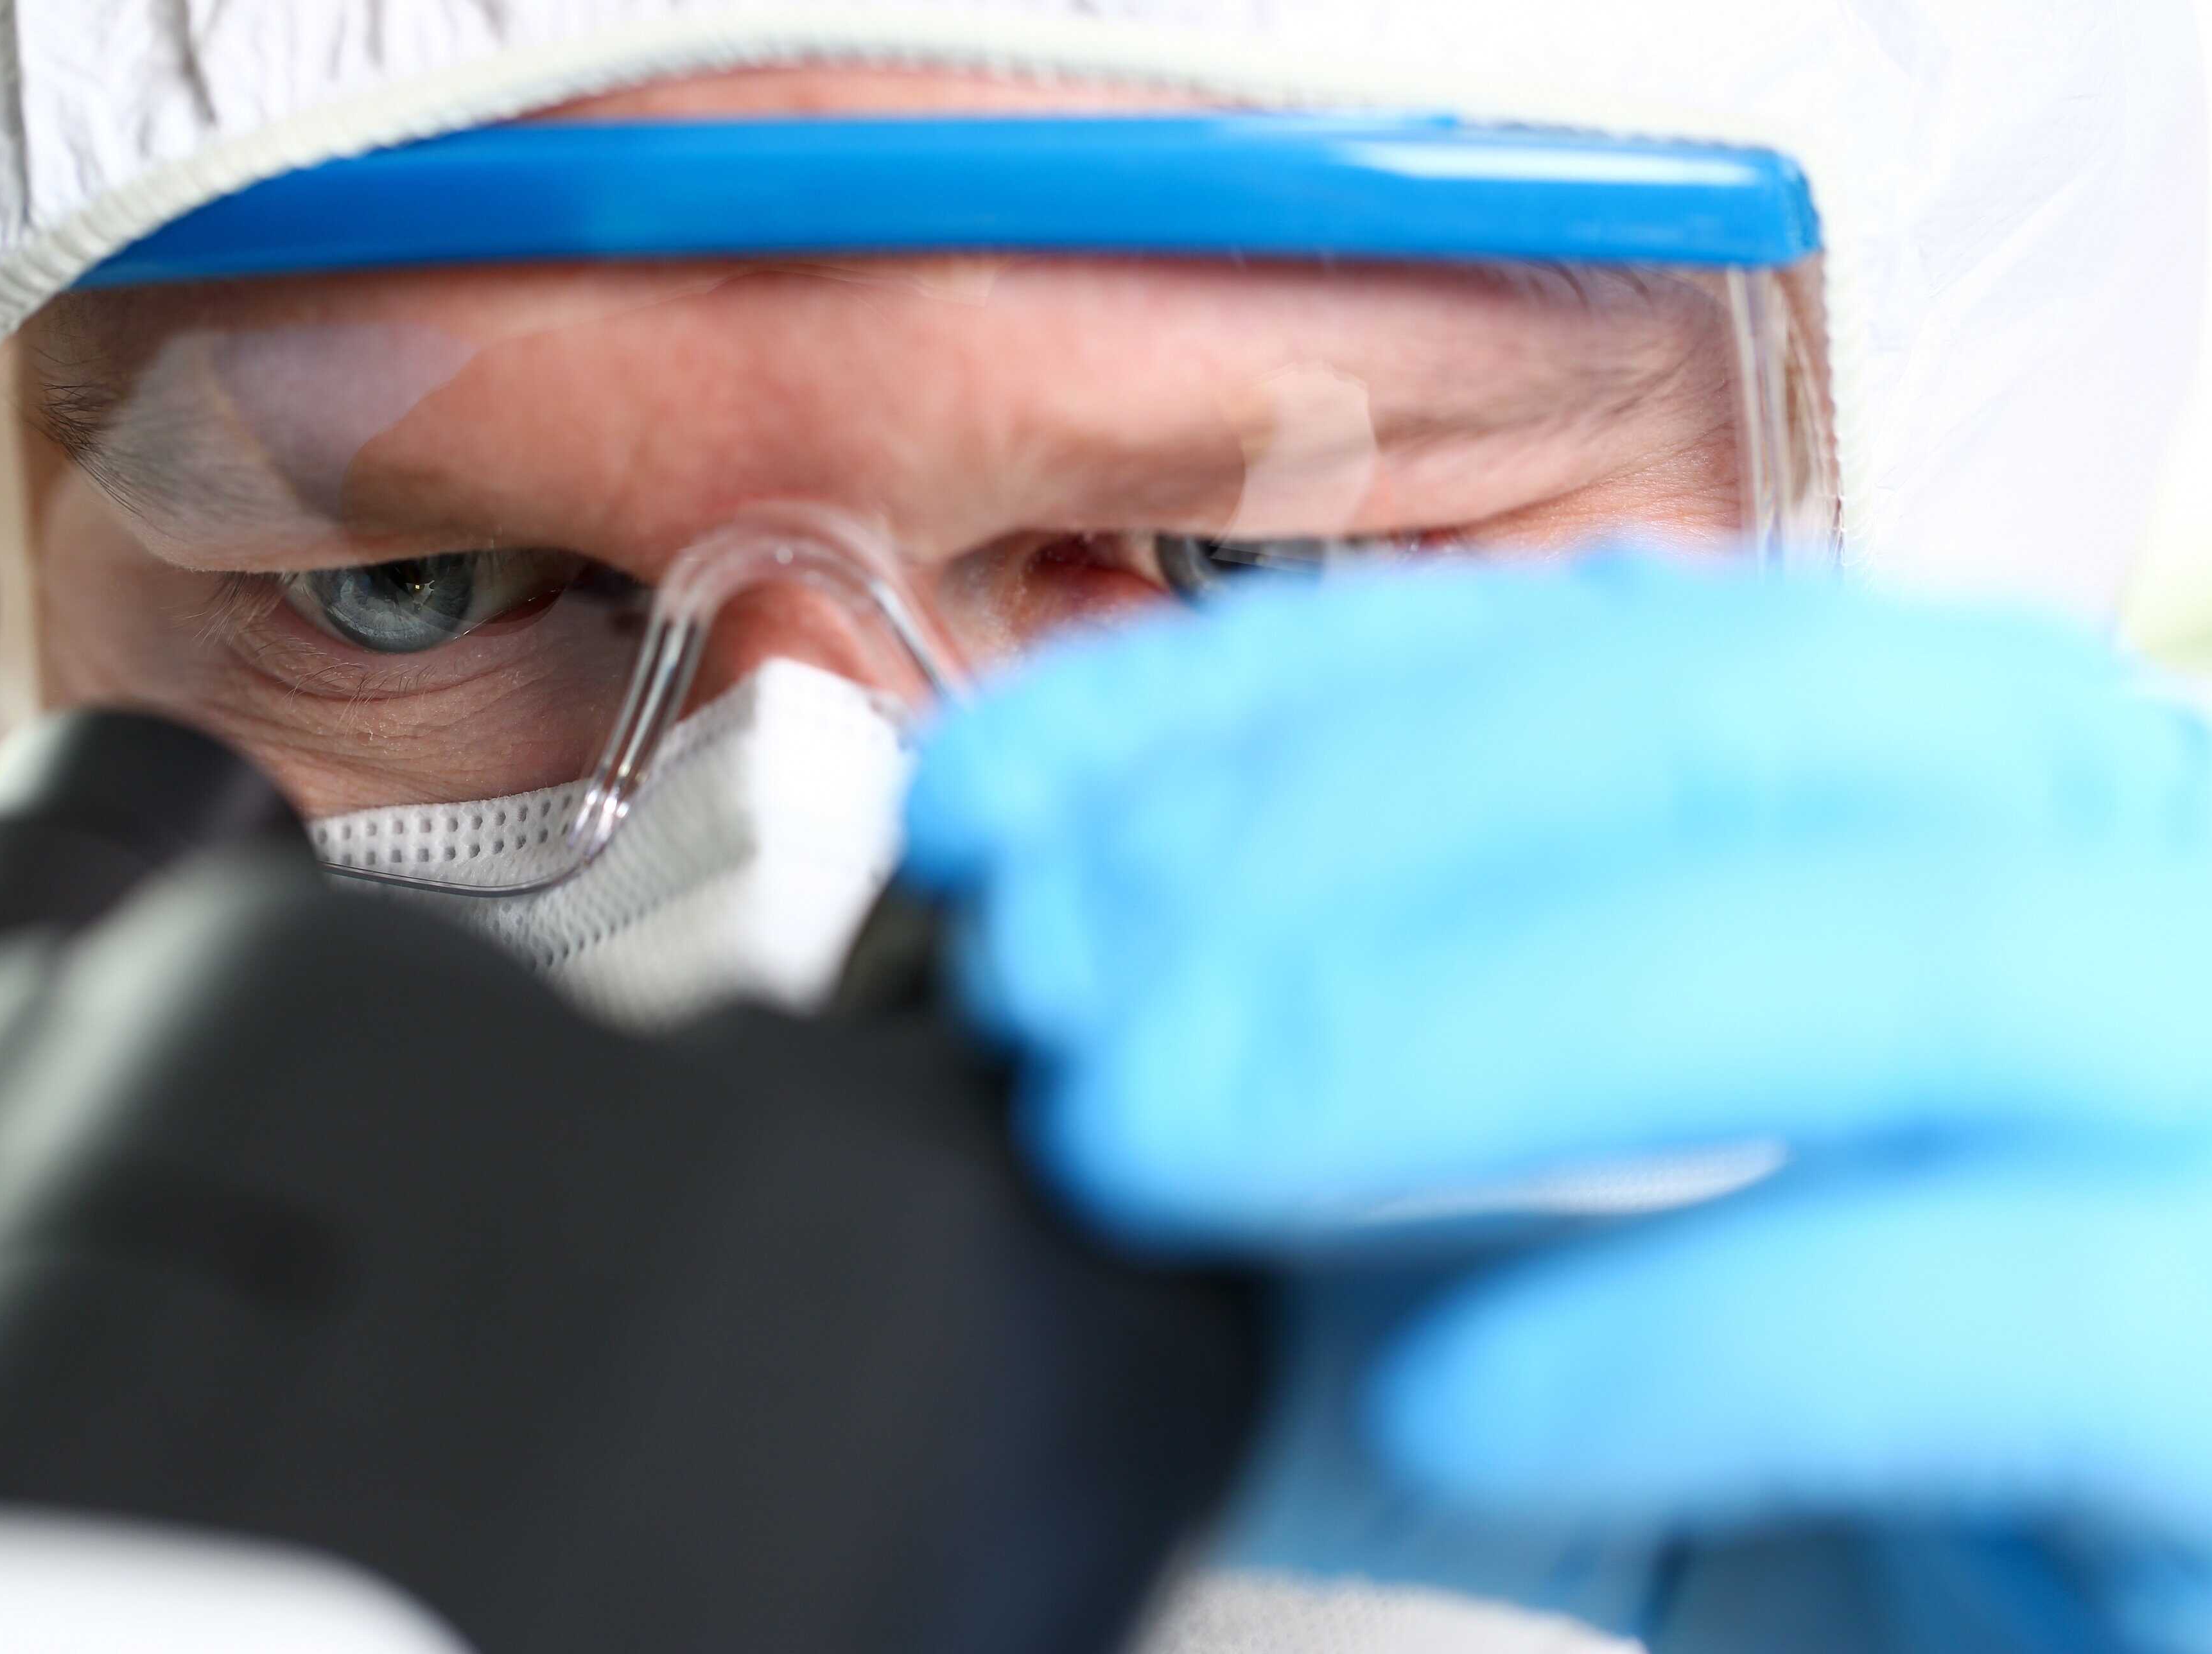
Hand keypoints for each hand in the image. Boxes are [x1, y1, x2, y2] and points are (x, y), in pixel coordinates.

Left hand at [901, 555, 2211, 1652]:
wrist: (2089, 1649)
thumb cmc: (1851, 1454)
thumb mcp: (1573, 1265)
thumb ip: (1384, 1154)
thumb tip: (1063, 1044)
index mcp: (1965, 801)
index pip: (1597, 646)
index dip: (1264, 692)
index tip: (986, 800)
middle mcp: (2133, 879)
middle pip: (1745, 722)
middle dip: (1337, 821)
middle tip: (1041, 967)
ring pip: (1898, 958)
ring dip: (1468, 1025)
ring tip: (1138, 1133)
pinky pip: (2026, 1304)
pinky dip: (1695, 1328)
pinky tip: (1446, 1404)